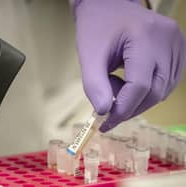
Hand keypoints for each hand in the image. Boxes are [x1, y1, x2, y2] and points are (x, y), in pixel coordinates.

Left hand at [75, 0, 185, 131]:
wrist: (107, 6)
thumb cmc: (95, 27)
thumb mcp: (88, 55)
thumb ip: (94, 85)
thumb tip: (103, 112)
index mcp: (145, 37)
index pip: (140, 85)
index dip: (122, 110)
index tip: (105, 123)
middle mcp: (169, 40)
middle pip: (155, 91)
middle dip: (130, 108)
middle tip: (109, 112)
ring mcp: (177, 44)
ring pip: (163, 90)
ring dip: (139, 100)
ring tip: (116, 89)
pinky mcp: (178, 49)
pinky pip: (167, 81)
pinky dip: (148, 91)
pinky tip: (131, 85)